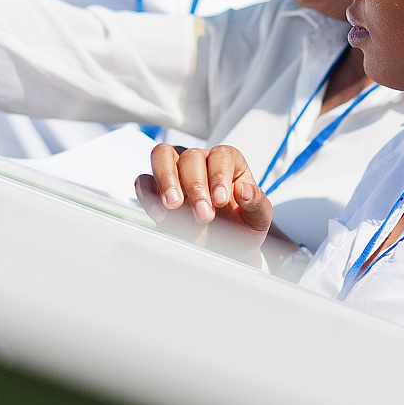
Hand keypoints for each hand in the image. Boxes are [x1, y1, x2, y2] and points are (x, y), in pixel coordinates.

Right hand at [134, 144, 271, 264]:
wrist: (226, 249)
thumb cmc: (244, 227)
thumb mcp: (259, 218)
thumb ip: (257, 202)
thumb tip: (243, 189)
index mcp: (228, 162)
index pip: (221, 155)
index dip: (219, 175)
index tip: (221, 200)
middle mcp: (200, 160)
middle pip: (190, 156)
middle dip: (195, 186)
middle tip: (203, 216)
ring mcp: (176, 172)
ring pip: (161, 155)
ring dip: (166, 179)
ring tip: (173, 205)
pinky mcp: (156, 190)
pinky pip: (144, 181)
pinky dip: (148, 194)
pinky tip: (160, 215)